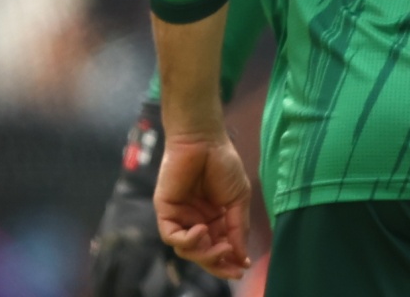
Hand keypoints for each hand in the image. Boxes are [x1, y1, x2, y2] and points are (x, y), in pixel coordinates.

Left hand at [154, 130, 252, 279]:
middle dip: (218, 263)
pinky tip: (202, 231)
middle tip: (232, 268)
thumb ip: (238, 228)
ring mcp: (180, 218)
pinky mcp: (166, 212)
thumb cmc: (224, 165)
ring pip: (187, 250)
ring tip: (221, 246)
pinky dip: (188, 240)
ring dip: (205, 254)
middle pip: (203, 253)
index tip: (243, 268)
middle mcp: (196, 221)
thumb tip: (243, 257)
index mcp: (215, 219)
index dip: (229, 261)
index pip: (219, 247)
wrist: (204, 141)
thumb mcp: (239, 200)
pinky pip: (172, 237)